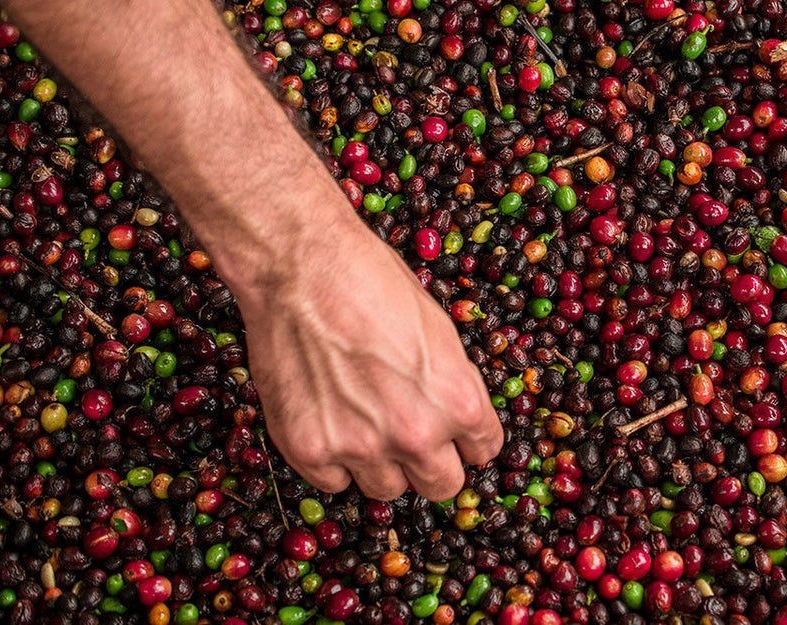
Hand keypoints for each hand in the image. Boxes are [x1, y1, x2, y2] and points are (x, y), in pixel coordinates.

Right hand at [238, 220, 503, 501]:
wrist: (303, 268)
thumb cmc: (374, 284)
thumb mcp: (441, 331)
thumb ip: (452, 386)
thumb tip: (457, 421)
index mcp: (459, 402)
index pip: (483, 451)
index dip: (469, 441)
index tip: (456, 437)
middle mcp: (416, 434)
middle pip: (442, 486)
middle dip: (433, 465)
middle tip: (412, 440)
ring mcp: (360, 447)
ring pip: (387, 490)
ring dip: (381, 464)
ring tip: (364, 422)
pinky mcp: (309, 451)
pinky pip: (334, 483)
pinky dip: (333, 461)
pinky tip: (329, 423)